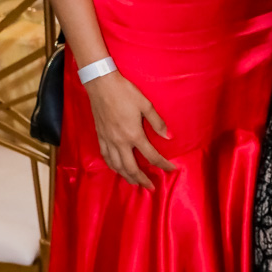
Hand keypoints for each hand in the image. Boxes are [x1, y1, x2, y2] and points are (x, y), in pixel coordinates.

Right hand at [85, 71, 175, 188]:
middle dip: (142, 180)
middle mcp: (120, 142)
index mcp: (134, 134)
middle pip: (131, 168)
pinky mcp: (100, 137)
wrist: (101, 85)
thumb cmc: (125, 92)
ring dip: (127, 177)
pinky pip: (106, 158)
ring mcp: (108, 141)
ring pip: (117, 166)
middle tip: (150, 186)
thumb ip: (157, 122)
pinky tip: (116, 168)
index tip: (171, 169)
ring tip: (135, 182)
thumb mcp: (145, 104)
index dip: (163, 164)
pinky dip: (113, 167)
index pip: (151, 156)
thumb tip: (169, 137)